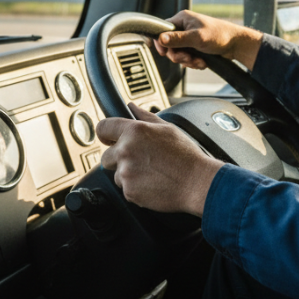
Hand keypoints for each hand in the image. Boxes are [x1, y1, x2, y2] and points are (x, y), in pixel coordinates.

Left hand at [97, 102, 223, 216]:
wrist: (196, 183)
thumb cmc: (185, 155)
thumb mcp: (167, 128)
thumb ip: (145, 116)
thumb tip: (131, 107)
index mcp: (134, 131)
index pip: (103, 128)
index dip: (105, 134)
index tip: (108, 139)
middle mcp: (126, 151)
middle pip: (106, 156)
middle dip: (118, 159)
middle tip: (140, 160)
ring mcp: (126, 172)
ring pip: (117, 174)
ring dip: (128, 174)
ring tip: (151, 173)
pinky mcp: (129, 191)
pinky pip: (126, 189)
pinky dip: (136, 188)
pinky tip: (152, 183)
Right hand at [153, 10, 262, 70]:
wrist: (237, 45)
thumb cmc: (220, 35)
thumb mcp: (197, 38)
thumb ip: (178, 39)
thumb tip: (160, 38)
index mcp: (182, 19)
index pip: (162, 30)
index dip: (161, 43)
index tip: (164, 53)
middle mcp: (184, 27)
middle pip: (169, 45)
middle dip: (179, 55)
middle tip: (188, 58)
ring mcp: (189, 38)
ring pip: (178, 54)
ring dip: (188, 61)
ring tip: (199, 61)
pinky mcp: (195, 47)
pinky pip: (187, 58)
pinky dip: (193, 62)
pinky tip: (202, 61)